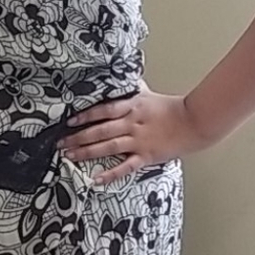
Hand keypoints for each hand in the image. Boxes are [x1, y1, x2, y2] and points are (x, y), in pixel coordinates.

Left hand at [57, 81, 211, 185]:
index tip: (69, 121)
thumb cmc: (170, 108)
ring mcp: (138, 141)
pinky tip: (96, 179)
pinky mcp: (146, 156)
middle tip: (60, 143)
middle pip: (100, 130)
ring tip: (69, 157)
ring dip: (87, 153)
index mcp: (132, 107)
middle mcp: (132, 124)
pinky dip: (110, 174)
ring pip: (108, 147)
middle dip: (78, 137)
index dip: (85, 115)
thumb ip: (130, 88)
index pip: (103, 110)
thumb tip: (119, 75)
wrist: (194, 122)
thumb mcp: (147, 94)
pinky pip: (125, 167)